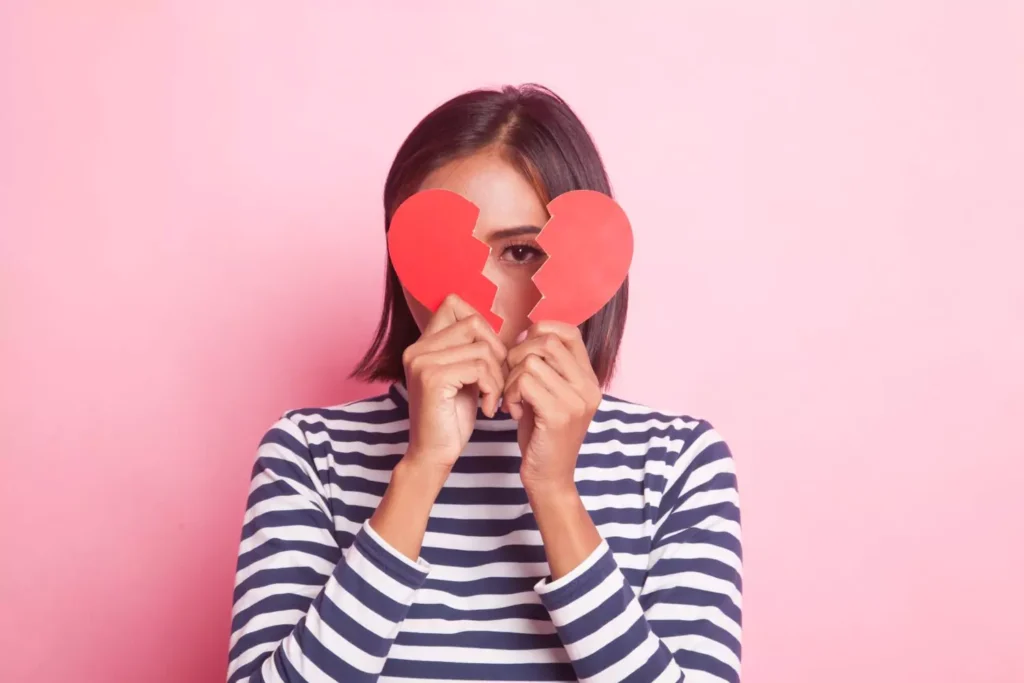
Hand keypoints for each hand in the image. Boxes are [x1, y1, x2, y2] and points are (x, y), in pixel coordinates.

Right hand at [402, 294, 507, 474]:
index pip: (454, 303)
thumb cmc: (452, 418)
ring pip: (481, 348)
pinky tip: (489, 408)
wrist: (433, 455)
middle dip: (496, 351)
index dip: (482, 325)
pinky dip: (493, 388)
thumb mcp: (463, 376)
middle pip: (474, 323)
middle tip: (499, 381)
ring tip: (495, 398)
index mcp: (423, 344)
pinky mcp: (432, 378)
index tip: (490, 357)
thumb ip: (470, 349)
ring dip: (498, 375)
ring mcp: (422, 361)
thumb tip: (498, 325)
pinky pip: (480, 368)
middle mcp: (417, 348)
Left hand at [503, 322, 602, 493]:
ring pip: (530, 361)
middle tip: (510, 379)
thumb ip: (546, 366)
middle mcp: (588, 387)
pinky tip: (511, 412)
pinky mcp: (559, 415)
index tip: (522, 352)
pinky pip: (524, 382)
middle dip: (517, 355)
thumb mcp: (549, 394)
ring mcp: (576, 401)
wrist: (550, 478)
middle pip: (546, 341)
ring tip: (511, 400)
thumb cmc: (543, 435)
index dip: (540, 331)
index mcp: (589, 379)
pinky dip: (509, 394)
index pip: (569, 332)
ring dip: (510, 379)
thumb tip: (526, 331)